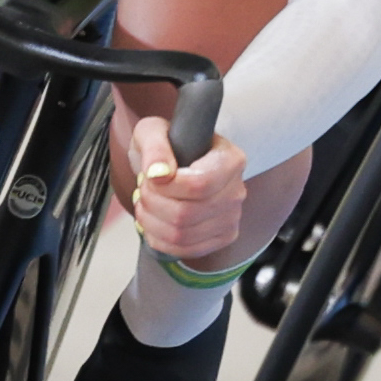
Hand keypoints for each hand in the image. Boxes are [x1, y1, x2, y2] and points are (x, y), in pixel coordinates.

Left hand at [125, 113, 250, 262]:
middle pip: (186, 213)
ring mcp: (231, 218)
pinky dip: (158, 239)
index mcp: (230, 160)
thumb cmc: (167, 145)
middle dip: (152, 202)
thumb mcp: (153, 131)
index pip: (200, 184)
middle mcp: (236, 191)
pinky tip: (153, 221)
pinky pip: (184, 250)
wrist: (173, 164)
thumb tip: (159, 174)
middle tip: (143, 188)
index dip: (168, 186)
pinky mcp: (221, 238)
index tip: (151, 175)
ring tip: (146, 202)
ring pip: (182, 235)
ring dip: (151, 221)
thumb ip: (155, 146)